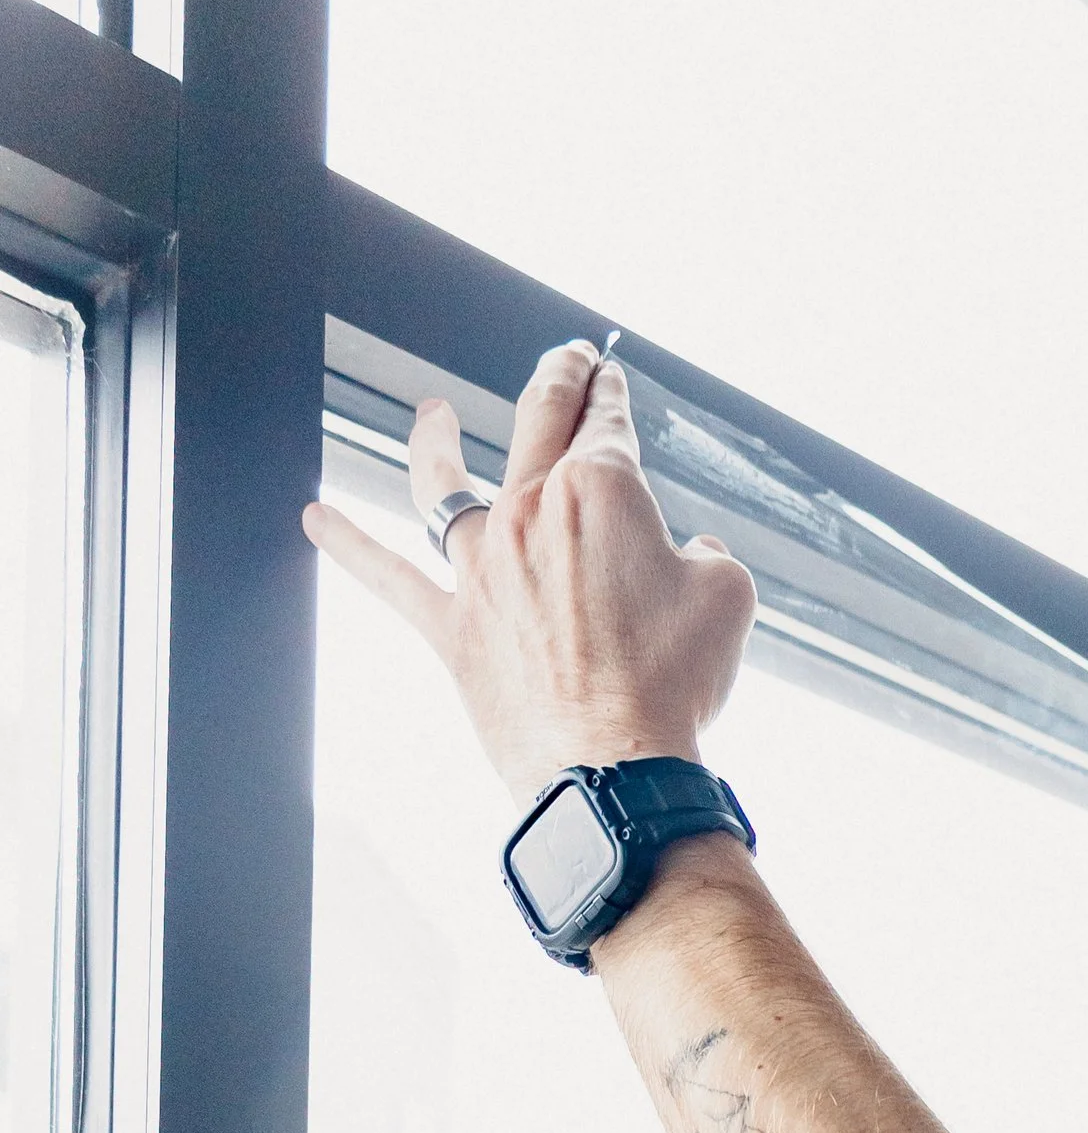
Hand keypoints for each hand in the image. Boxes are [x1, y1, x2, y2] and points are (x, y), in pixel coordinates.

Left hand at [302, 339, 758, 800]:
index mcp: (600, 491)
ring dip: (436, 441)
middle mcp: (530, 512)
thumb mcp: (728, 600)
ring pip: (444, 483)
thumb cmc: (674, 686)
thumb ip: (709, 555)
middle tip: (565, 361)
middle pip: (536, 421)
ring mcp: (482, 568)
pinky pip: (387, 576)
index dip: (611, 393)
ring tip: (432, 416)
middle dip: (556, 378)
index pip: (605, 421)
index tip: (608, 380)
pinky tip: (315, 519)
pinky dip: (348, 545)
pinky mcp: (452, 625)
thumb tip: (692, 551)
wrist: (615, 771)